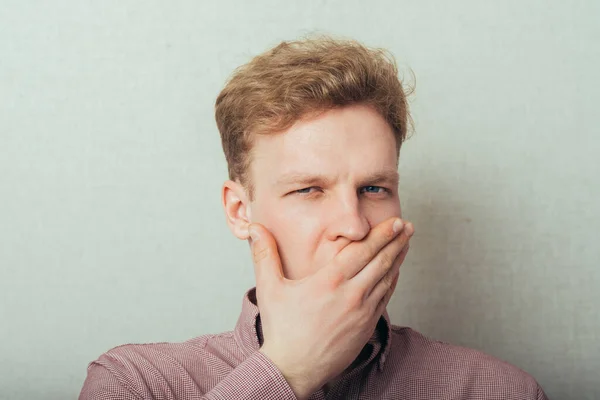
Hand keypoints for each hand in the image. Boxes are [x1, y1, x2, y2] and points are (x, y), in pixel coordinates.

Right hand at [249, 217, 413, 399]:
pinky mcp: (366, 327)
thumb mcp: (269, 288)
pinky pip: (385, 298)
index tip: (396, 222)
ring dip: (398, 259)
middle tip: (408, 226)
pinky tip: (395, 273)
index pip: (362, 250)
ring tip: (406, 243)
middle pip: (380, 261)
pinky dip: (392, 282)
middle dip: (396, 241)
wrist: (293, 369)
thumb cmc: (281, 329)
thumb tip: (255, 228)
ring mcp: (362, 312)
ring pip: (386, 279)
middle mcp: (350, 294)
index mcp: (329, 281)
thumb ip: (265, 255)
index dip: (382, 234)